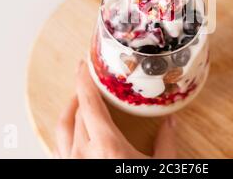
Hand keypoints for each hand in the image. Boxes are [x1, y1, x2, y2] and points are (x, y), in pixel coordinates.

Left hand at [54, 60, 175, 158]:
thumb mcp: (160, 167)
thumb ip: (166, 142)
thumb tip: (172, 121)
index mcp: (106, 146)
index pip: (89, 104)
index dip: (84, 81)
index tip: (82, 65)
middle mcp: (82, 154)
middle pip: (76, 113)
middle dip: (81, 93)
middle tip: (89, 81)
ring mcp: (71, 165)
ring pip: (62, 128)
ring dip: (70, 110)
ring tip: (79, 101)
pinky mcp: (68, 171)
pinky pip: (60, 146)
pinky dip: (66, 130)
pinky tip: (76, 129)